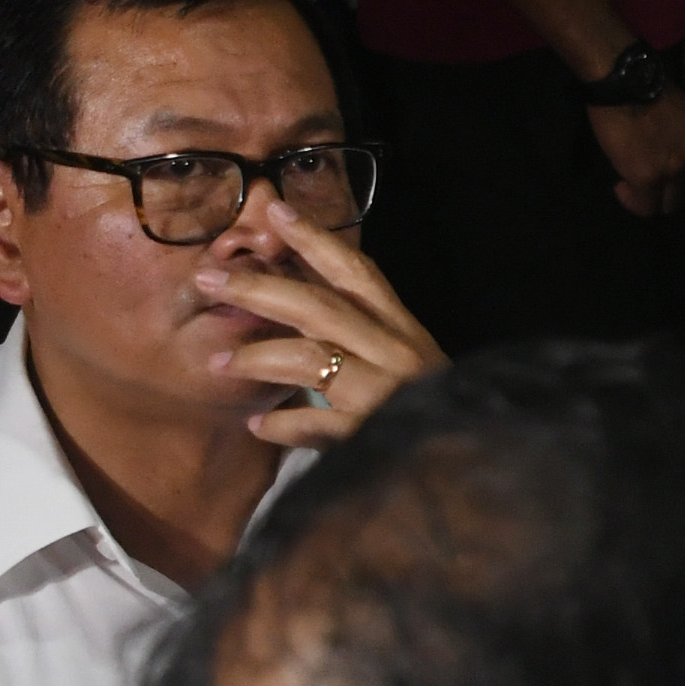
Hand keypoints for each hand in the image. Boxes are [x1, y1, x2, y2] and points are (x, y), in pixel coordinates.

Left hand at [193, 192, 446, 446]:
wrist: (475, 473)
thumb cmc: (440, 419)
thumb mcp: (413, 368)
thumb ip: (369, 341)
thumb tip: (303, 312)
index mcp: (406, 332)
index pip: (358, 274)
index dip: (317, 241)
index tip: (277, 212)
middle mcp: (396, 354)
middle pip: (319, 307)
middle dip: (260, 289)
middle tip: (210, 280)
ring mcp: (385, 393)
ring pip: (309, 357)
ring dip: (257, 355)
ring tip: (219, 362)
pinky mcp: (373, 435)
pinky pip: (313, 423)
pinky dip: (281, 424)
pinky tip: (257, 425)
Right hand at [587, 88, 684, 216]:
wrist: (623, 82)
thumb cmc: (648, 92)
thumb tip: (673, 164)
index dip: (684, 186)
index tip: (666, 181)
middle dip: (668, 197)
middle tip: (647, 187)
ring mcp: (675, 169)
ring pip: (668, 206)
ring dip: (649, 200)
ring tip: (631, 186)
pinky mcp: (649, 178)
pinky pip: (645, 206)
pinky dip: (632, 201)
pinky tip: (621, 187)